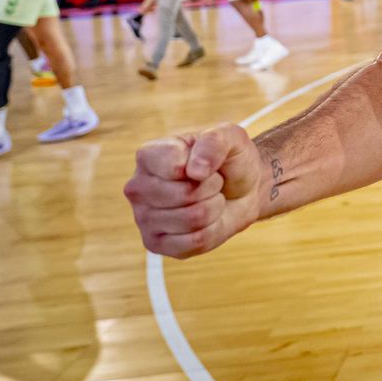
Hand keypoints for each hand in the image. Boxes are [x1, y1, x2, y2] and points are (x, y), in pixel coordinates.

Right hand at [125, 124, 265, 258]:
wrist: (243, 189)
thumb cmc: (229, 160)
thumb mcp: (229, 136)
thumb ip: (214, 142)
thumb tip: (196, 171)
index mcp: (149, 155)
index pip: (174, 167)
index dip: (205, 166)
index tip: (207, 163)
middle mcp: (138, 187)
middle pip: (185, 195)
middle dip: (212, 188)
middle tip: (212, 182)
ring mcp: (143, 218)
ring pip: (193, 219)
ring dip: (214, 208)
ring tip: (210, 198)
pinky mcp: (155, 244)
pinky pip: (195, 242)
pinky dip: (213, 230)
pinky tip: (207, 219)